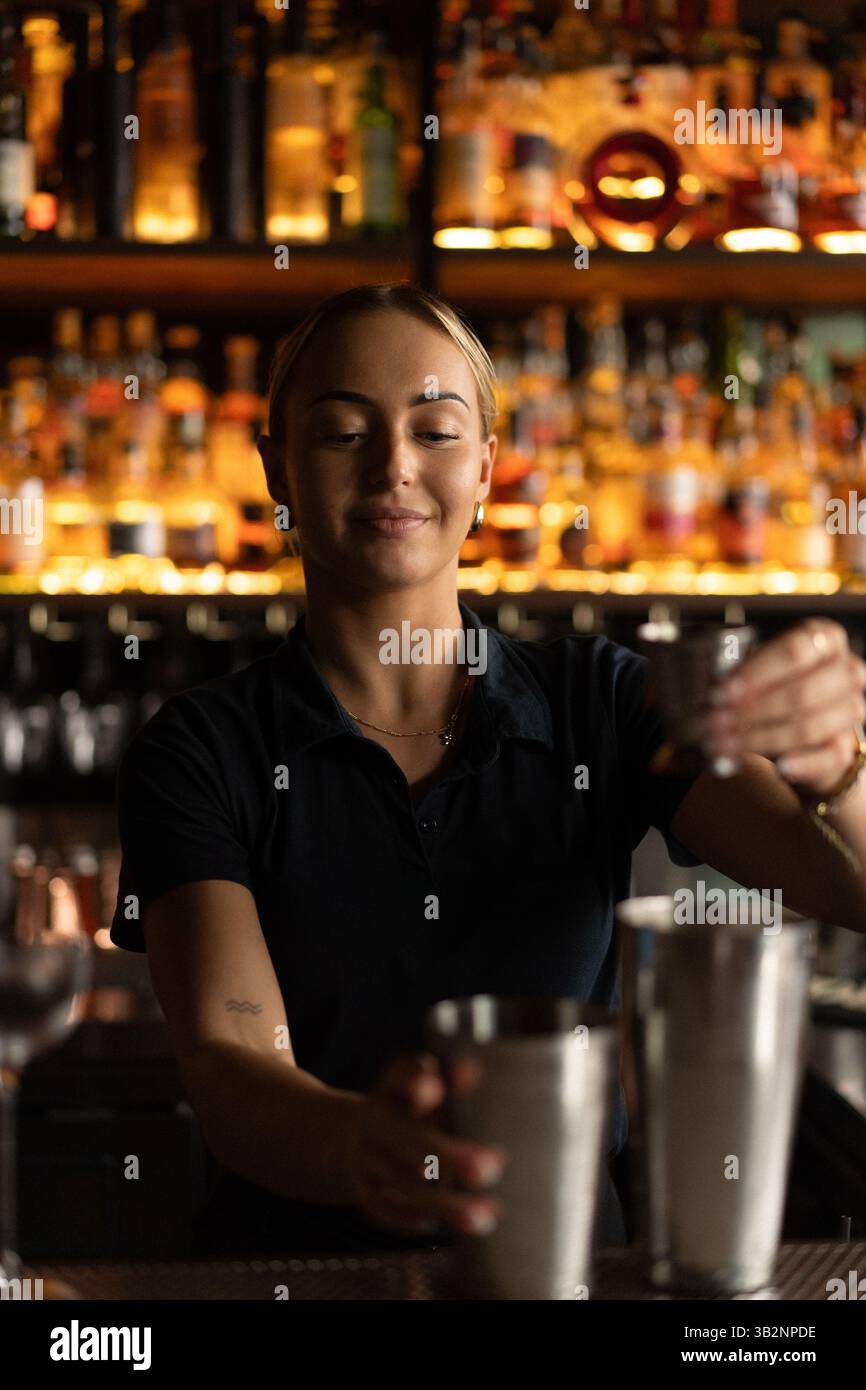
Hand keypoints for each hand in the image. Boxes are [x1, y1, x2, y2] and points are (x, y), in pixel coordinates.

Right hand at [344, 1051, 504, 1238]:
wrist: (356, 1137)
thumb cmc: (411, 1109)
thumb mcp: (427, 1088)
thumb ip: (449, 1079)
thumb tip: (470, 1069)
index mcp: (392, 1088)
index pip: (399, 1078)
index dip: (415, 1082)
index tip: (436, 1089)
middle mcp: (374, 1121)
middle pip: (406, 1136)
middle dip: (447, 1155)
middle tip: (491, 1169)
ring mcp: (364, 1158)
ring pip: (401, 1181)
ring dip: (444, 1202)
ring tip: (486, 1215)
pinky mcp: (364, 1192)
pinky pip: (387, 1210)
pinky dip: (416, 1219)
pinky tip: (448, 1225)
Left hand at [703, 619, 865, 797]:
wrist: (806, 728)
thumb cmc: (777, 687)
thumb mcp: (758, 673)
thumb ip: (740, 679)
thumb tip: (712, 694)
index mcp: (824, 639)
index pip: (794, 650)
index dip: (756, 673)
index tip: (721, 692)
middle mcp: (846, 669)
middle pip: (802, 691)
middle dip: (753, 710)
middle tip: (714, 723)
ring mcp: (852, 708)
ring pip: (809, 726)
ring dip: (761, 738)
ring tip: (724, 745)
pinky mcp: (848, 746)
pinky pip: (828, 757)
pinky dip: (802, 764)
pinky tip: (780, 767)